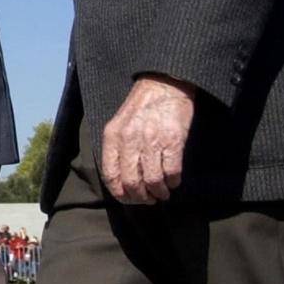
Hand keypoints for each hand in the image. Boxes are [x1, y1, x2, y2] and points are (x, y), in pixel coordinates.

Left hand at [101, 75, 195, 203]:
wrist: (164, 84)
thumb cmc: (142, 106)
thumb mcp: (119, 123)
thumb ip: (117, 148)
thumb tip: (121, 180)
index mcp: (113, 136)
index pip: (111, 175)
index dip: (121, 193)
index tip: (129, 199)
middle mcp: (130, 140)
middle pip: (131, 182)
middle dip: (141, 197)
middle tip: (148, 199)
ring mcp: (152, 141)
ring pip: (152, 181)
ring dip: (158, 193)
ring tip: (162, 193)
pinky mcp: (173, 141)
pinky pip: (171, 172)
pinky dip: (173, 182)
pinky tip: (173, 181)